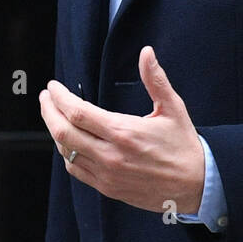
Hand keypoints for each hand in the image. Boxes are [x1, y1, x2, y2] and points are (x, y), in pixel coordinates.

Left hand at [38, 46, 205, 214]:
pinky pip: (76, 170)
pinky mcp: (108, 188)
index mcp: (124, 132)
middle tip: (45, 99)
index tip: (53, 87)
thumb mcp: (173, 108)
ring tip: (54, 116)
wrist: (197, 186)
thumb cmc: (184, 145)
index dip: (59, 97)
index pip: (77, 112)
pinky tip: (69, 142)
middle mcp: (111, 155)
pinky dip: (67, 154)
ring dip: (56, 132)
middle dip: (48, 112)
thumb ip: (155, 79)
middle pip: (63, 132)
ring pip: (66, 152)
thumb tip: (146, 52)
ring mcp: (107, 175)